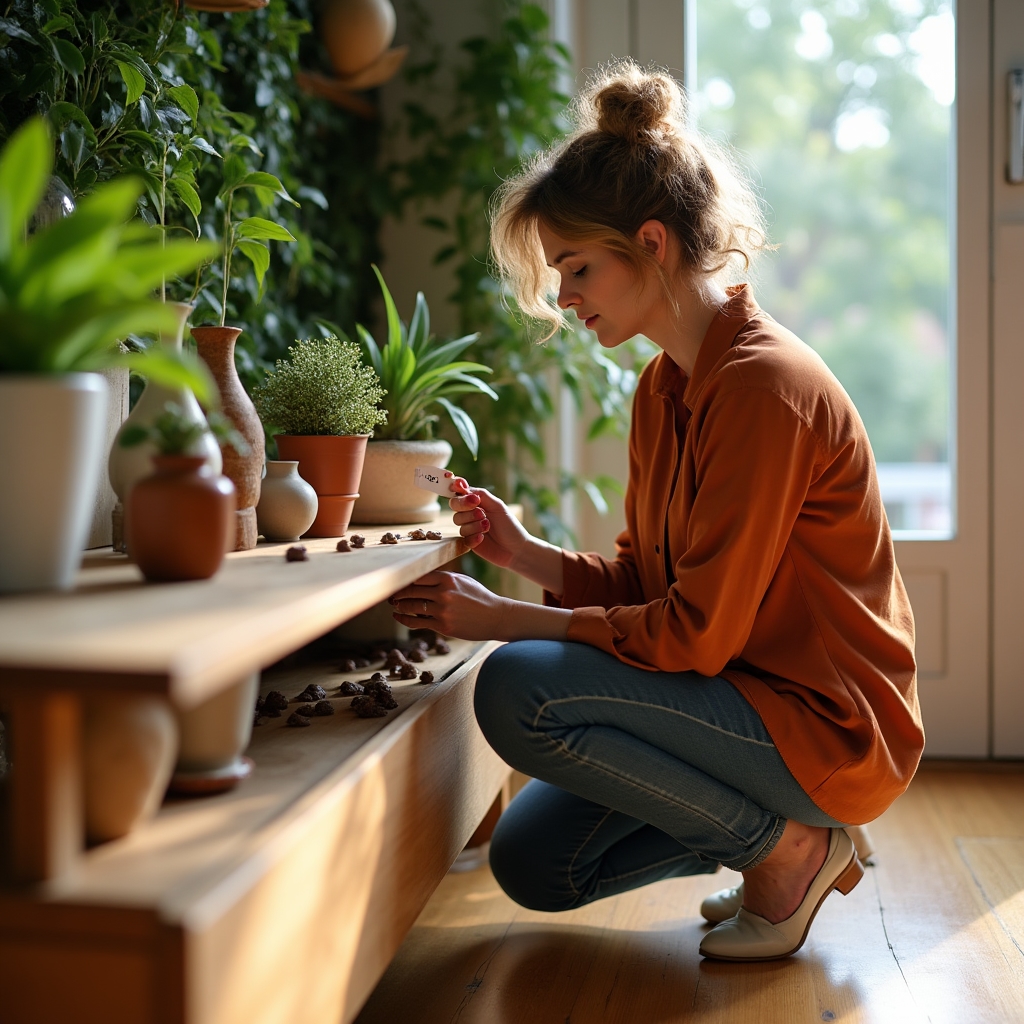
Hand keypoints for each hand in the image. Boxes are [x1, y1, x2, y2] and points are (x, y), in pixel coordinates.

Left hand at [390, 570, 510, 639]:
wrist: (496, 617)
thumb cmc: (479, 598)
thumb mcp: (463, 581)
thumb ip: (444, 579)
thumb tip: (421, 579)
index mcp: (448, 579)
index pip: (418, 577)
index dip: (404, 580)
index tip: (396, 582)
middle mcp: (444, 593)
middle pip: (411, 591)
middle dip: (397, 593)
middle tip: (390, 595)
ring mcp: (443, 610)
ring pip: (411, 607)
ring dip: (399, 606)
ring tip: (394, 605)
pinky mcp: (443, 626)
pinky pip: (417, 622)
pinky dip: (404, 619)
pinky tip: (399, 617)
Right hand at [448, 482, 530, 568]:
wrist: (517, 549)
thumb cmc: (509, 525)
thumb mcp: (497, 506)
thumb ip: (481, 494)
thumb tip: (463, 486)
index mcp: (477, 502)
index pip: (460, 493)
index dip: (457, 490)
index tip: (462, 490)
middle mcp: (470, 514)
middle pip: (455, 505)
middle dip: (466, 507)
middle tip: (482, 513)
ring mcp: (469, 528)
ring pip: (459, 523)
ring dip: (474, 524)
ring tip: (488, 527)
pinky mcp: (469, 542)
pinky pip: (463, 538)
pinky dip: (473, 537)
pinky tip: (483, 538)